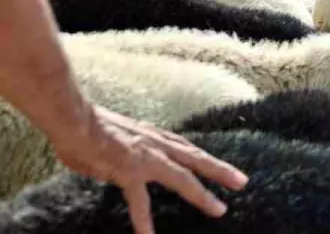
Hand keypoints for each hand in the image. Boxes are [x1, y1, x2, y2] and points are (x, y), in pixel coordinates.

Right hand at [51, 106, 247, 233]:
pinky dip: (144, 220)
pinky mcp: (130, 171)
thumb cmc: (89, 128)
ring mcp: (147, 157)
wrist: (75, 120)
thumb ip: (127, 154)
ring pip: (183, 178)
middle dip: (221, 171)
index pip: (186, 147)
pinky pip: (140, 201)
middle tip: (242, 182)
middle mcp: (157, 144)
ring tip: (219, 210)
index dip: (204, 158)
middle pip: (197, 158)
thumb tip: (120, 168)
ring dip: (202, 195)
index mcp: (154, 135)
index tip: (219, 166)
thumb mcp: (118, 138)